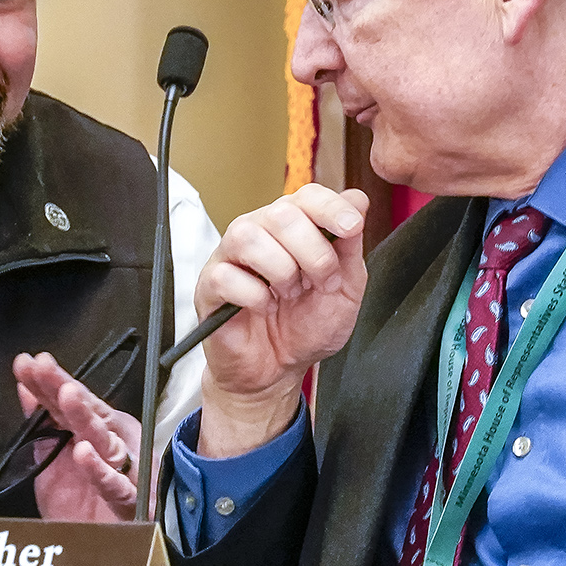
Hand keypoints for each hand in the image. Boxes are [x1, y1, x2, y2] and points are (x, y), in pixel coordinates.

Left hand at [13, 351, 140, 522]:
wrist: (113, 548)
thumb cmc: (88, 500)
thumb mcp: (56, 456)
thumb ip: (44, 422)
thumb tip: (26, 388)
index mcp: (97, 430)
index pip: (70, 401)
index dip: (48, 381)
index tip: (27, 363)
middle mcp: (112, 443)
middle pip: (87, 412)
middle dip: (64, 388)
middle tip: (44, 369)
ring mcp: (123, 469)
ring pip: (104, 440)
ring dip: (85, 417)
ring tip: (67, 396)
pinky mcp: (128, 501)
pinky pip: (115, 485)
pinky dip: (99, 470)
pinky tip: (83, 454)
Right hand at [194, 185, 367, 456]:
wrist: (277, 371)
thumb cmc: (306, 327)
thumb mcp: (345, 289)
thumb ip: (350, 247)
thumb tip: (357, 200)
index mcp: (293, 228)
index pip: (308, 194)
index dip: (331, 206)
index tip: (352, 228)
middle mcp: (259, 232)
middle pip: (281, 213)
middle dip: (313, 252)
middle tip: (320, 283)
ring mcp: (230, 257)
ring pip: (248, 236)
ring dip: (281, 271)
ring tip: (287, 295)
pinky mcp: (209, 286)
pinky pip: (226, 276)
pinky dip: (254, 296)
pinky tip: (263, 308)